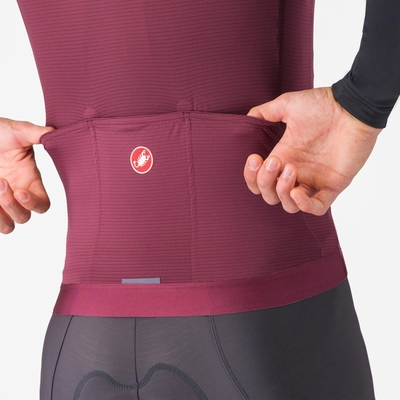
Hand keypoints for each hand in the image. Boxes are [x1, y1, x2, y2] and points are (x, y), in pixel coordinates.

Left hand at [0, 118, 53, 233]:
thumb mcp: (17, 131)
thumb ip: (36, 133)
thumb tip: (53, 132)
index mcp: (30, 182)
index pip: (43, 205)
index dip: (35, 204)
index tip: (20, 191)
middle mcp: (17, 194)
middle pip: (24, 218)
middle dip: (11, 205)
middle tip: (0, 182)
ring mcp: (0, 202)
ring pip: (8, 227)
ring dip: (0, 215)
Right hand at [244, 87, 380, 215]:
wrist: (352, 106)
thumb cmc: (323, 105)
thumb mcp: (286, 105)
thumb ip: (264, 112)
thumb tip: (248, 120)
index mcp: (283, 158)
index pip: (259, 181)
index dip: (252, 176)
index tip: (255, 158)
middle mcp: (295, 173)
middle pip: (270, 196)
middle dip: (265, 182)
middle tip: (275, 161)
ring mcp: (313, 181)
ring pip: (289, 206)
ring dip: (282, 191)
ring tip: (290, 169)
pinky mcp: (332, 186)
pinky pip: (317, 208)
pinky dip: (304, 205)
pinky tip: (297, 192)